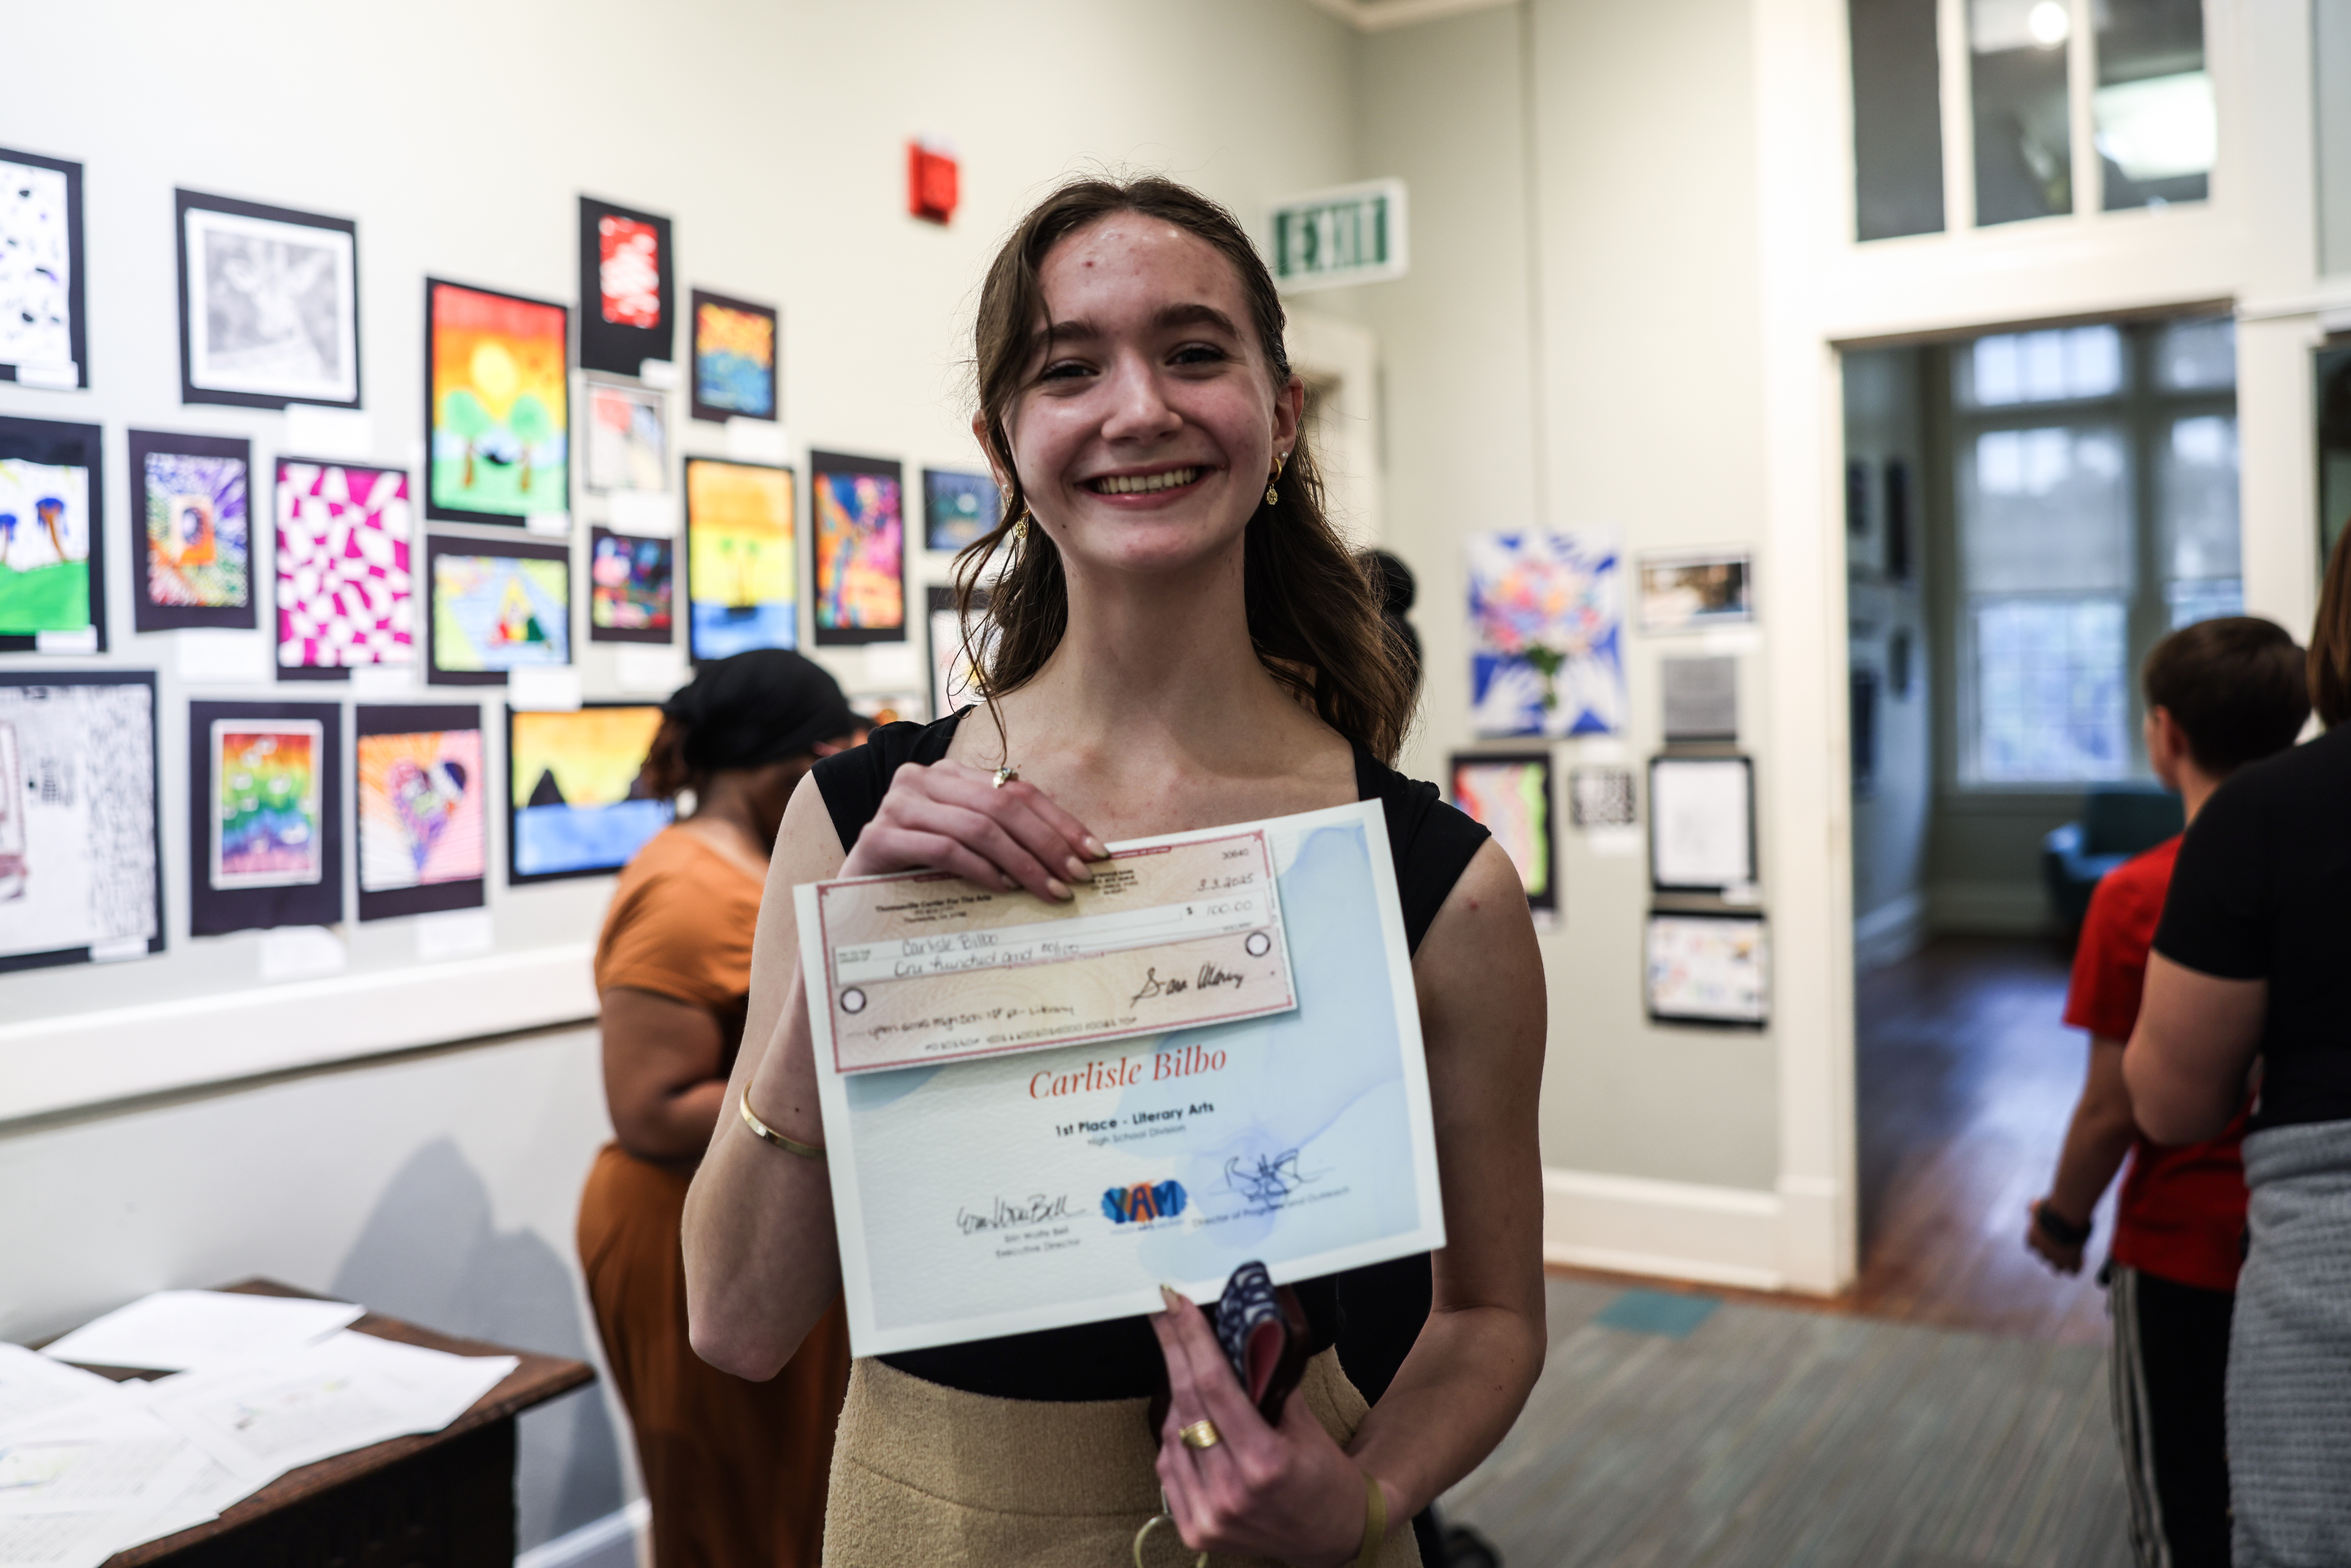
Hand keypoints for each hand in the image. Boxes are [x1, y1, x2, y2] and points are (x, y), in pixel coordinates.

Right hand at [837, 758, 1103, 901]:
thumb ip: (1007, 838)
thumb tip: (1075, 857)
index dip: (1060, 821)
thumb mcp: (969, 847)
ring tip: (1049, 891)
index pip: (1018, 791)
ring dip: (1021, 862)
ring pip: (977, 827)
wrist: (854, 899)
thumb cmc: (921, 874)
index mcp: (949, 775)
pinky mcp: (878, 837)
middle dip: (1047, 844)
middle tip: (1077, 879)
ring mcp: (896, 805)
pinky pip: (943, 849)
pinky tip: (1003, 888)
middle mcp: (921, 779)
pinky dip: (979, 869)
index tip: (1094, 854)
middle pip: (1002, 806)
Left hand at [1149, 1288, 1387, 1567]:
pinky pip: (1168, 1466)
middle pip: (1187, 1404)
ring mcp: (1209, 1516)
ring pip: (1171, 1433)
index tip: (1177, 1306)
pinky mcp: (1194, 1530)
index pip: (1215, 1385)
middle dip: (1174, 1352)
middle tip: (1166, 1318)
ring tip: (1189, 1371)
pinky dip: (1175, 1436)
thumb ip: (1268, 1383)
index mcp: (1265, 1463)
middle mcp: (1231, 1493)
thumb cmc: (1323, 1475)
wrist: (1332, 1534)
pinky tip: (1190, 1419)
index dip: (1192, 1339)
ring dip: (1177, 1396)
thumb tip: (1241, 1335)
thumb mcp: (1304, 1424)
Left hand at [2024, 1200, 2084, 1274]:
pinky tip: (2082, 1257)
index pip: (2032, 1245)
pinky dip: (2078, 1266)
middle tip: (2063, 1243)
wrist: (2066, 1217)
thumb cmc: (2052, 1208)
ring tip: (2072, 1253)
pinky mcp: (2070, 1263)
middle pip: (2045, 1258)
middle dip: (2053, 1252)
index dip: (2040, 1241)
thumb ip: (2034, 1206)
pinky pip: (2074, 1272)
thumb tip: (2034, 1204)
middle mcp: (2042, 1252)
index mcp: (2033, 1239)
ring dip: (2064, 1263)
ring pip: (2057, 1269)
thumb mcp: (2038, 1205)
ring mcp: (2055, 1259)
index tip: (2049, 1235)